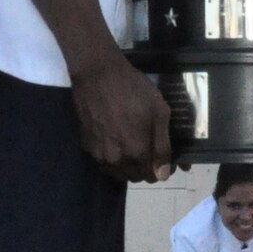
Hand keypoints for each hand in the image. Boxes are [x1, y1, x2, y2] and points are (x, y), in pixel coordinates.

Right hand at [72, 52, 173, 181]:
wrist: (98, 75)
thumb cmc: (133, 90)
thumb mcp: (159, 113)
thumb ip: (163, 147)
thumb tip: (164, 175)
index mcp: (137, 154)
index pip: (154, 176)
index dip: (163, 167)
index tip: (166, 156)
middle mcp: (116, 161)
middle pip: (136, 176)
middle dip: (146, 167)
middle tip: (150, 147)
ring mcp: (99, 155)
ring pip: (119, 171)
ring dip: (129, 165)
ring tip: (133, 144)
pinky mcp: (86, 146)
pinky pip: (105, 161)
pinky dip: (113, 157)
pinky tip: (116, 139)